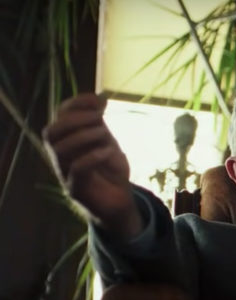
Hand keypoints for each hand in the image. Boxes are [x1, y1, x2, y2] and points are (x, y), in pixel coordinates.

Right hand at [43, 93, 142, 239]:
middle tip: (99, 118)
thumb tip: (100, 98)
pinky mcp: (76, 189)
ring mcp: (65, 173)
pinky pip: (76, 170)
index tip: (98, 100)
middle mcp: (60, 156)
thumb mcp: (107, 142)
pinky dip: (91, 156)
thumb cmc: (111, 171)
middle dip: (75, 119)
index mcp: (66, 141)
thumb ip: (100, 123)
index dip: (75, 104)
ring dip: (83, 136)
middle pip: (51, 132)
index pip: (59, 117)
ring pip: (60, 149)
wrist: (120, 201)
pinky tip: (107, 151)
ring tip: (105, 133)